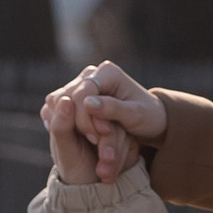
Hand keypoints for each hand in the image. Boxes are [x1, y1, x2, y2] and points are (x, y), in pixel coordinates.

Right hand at [44, 61, 166, 185]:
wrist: (151, 120)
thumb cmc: (147, 116)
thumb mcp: (135, 115)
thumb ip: (113, 108)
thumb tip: (88, 103)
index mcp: (108, 72)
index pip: (84, 90)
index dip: (87, 115)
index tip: (100, 134)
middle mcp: (92, 74)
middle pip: (70, 96)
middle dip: (80, 121)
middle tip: (96, 141)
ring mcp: (82, 85)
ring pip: (62, 102)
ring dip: (70, 123)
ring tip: (91, 140)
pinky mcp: (77, 99)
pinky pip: (61, 108)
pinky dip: (64, 123)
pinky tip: (74, 137)